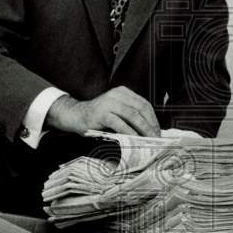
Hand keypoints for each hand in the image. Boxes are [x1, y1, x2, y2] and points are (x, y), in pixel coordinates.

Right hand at [45, 88, 160, 136]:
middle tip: (156, 137)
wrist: (75, 115)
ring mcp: (109, 103)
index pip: (144, 104)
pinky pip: (120, 123)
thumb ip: (130, 116)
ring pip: (133, 115)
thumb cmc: (98, 117)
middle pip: (141, 109)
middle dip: (151, 124)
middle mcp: (117, 94)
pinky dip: (130, 132)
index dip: (153, 118)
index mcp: (123, 92)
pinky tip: (135, 140)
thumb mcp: (116, 111)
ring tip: (149, 140)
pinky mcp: (102, 113)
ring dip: (143, 129)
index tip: (157, 131)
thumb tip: (149, 130)